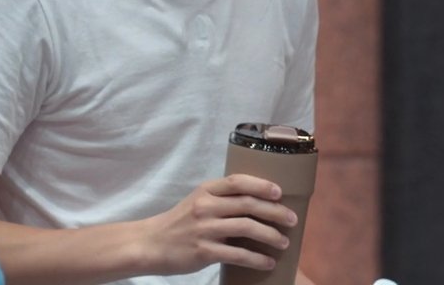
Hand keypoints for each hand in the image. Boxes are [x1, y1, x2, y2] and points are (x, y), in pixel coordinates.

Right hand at [141, 174, 295, 274]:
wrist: (151, 244)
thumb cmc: (179, 223)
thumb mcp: (197, 202)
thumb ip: (221, 200)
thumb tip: (257, 203)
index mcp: (206, 190)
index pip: (237, 181)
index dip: (261, 185)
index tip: (280, 192)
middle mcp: (205, 206)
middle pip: (247, 204)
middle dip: (274, 211)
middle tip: (292, 220)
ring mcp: (204, 228)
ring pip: (246, 227)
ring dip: (270, 235)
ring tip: (284, 242)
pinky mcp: (204, 251)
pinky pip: (237, 254)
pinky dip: (256, 258)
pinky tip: (267, 262)